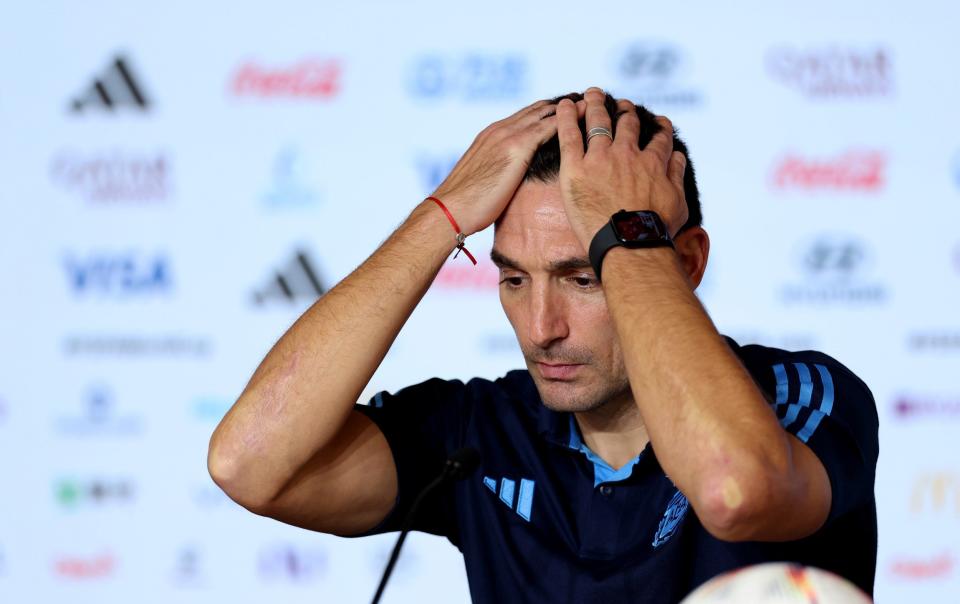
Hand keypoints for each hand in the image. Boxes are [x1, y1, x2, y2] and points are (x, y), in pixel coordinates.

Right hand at [431, 98, 585, 234]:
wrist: (450, 209)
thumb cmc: (464, 205)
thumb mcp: (484, 180)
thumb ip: (499, 172)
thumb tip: (508, 183)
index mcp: (491, 135)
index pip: (525, 116)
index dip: (547, 112)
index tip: (566, 109)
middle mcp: (500, 129)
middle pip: (538, 109)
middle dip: (562, 105)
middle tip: (586, 100)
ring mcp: (508, 135)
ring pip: (546, 112)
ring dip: (570, 107)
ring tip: (592, 102)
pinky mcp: (516, 147)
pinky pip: (548, 126)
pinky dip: (567, 119)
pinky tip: (584, 117)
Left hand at [555, 88, 687, 248]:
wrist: (629, 243)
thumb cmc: (655, 231)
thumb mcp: (678, 202)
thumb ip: (677, 175)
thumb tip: (678, 155)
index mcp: (653, 163)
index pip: (658, 139)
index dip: (658, 127)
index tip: (657, 121)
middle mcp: (628, 155)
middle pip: (626, 125)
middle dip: (624, 111)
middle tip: (621, 103)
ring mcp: (600, 159)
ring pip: (598, 123)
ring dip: (596, 104)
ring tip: (593, 94)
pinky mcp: (576, 168)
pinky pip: (569, 135)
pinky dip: (567, 116)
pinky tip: (565, 104)